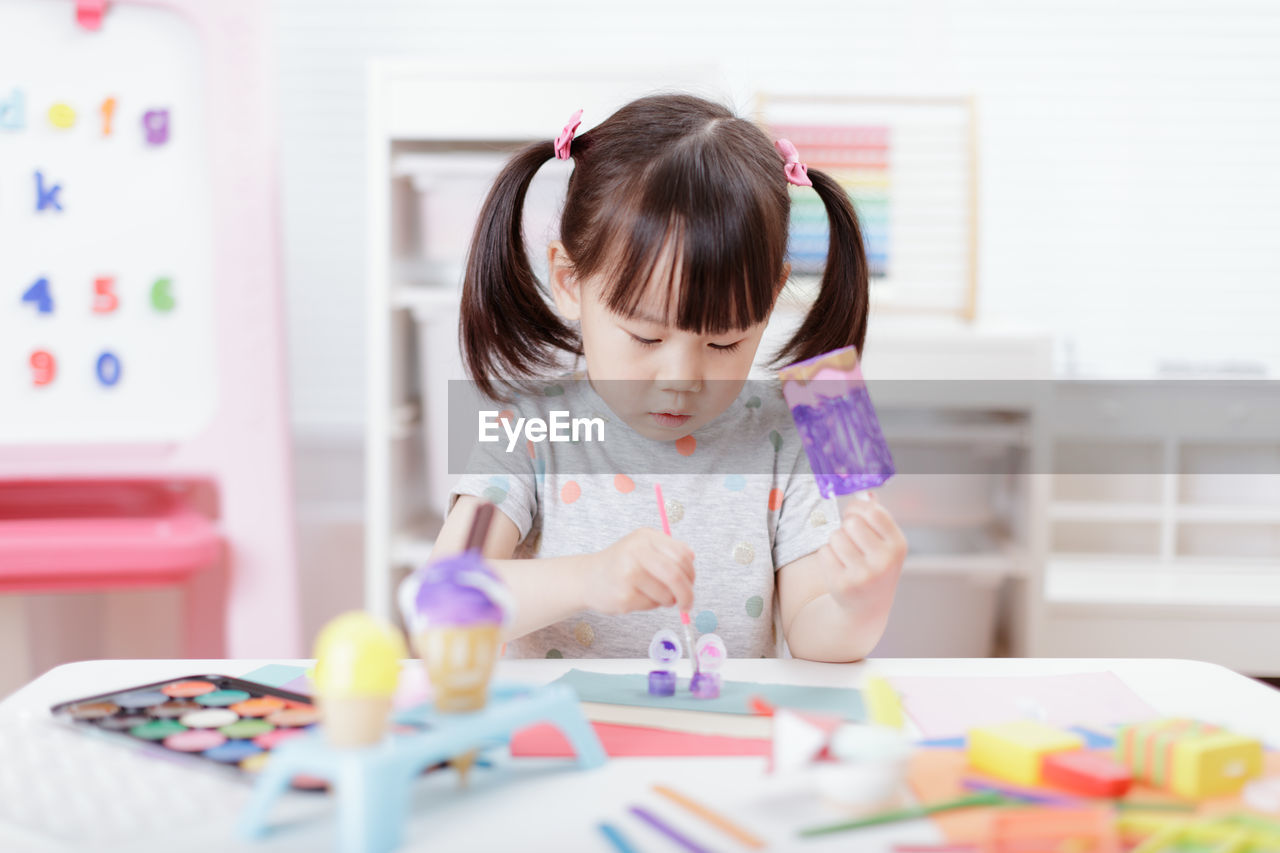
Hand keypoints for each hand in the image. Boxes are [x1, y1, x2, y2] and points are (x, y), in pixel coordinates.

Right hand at [582, 528, 695, 614]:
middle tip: (687, 604)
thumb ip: (668, 550)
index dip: (691, 573)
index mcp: (645, 537)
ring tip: (651, 595)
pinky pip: (652, 605)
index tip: (691, 583)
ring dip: (666, 601)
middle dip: (687, 594)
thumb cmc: (621, 564)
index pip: (682, 555)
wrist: (587, 578)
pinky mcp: (624, 596)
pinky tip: (637, 598)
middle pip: (675, 575)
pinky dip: (651, 606)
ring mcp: (628, 574)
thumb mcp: (642, 546)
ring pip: (666, 594)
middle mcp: (636, 551)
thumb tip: (691, 561)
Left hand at [815, 492, 907, 610]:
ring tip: (846, 555)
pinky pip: (824, 552)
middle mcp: (884, 562)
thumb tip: (865, 492)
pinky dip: (827, 555)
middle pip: (851, 522)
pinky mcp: (842, 585)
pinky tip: (839, 567)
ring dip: (836, 541)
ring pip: (835, 536)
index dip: (858, 508)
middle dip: (847, 527)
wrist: (867, 606)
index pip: (874, 512)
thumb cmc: (874, 564)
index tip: (854, 515)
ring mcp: (864, 576)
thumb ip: (876, 515)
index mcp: (898, 546)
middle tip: (851, 539)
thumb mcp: (884, 542)